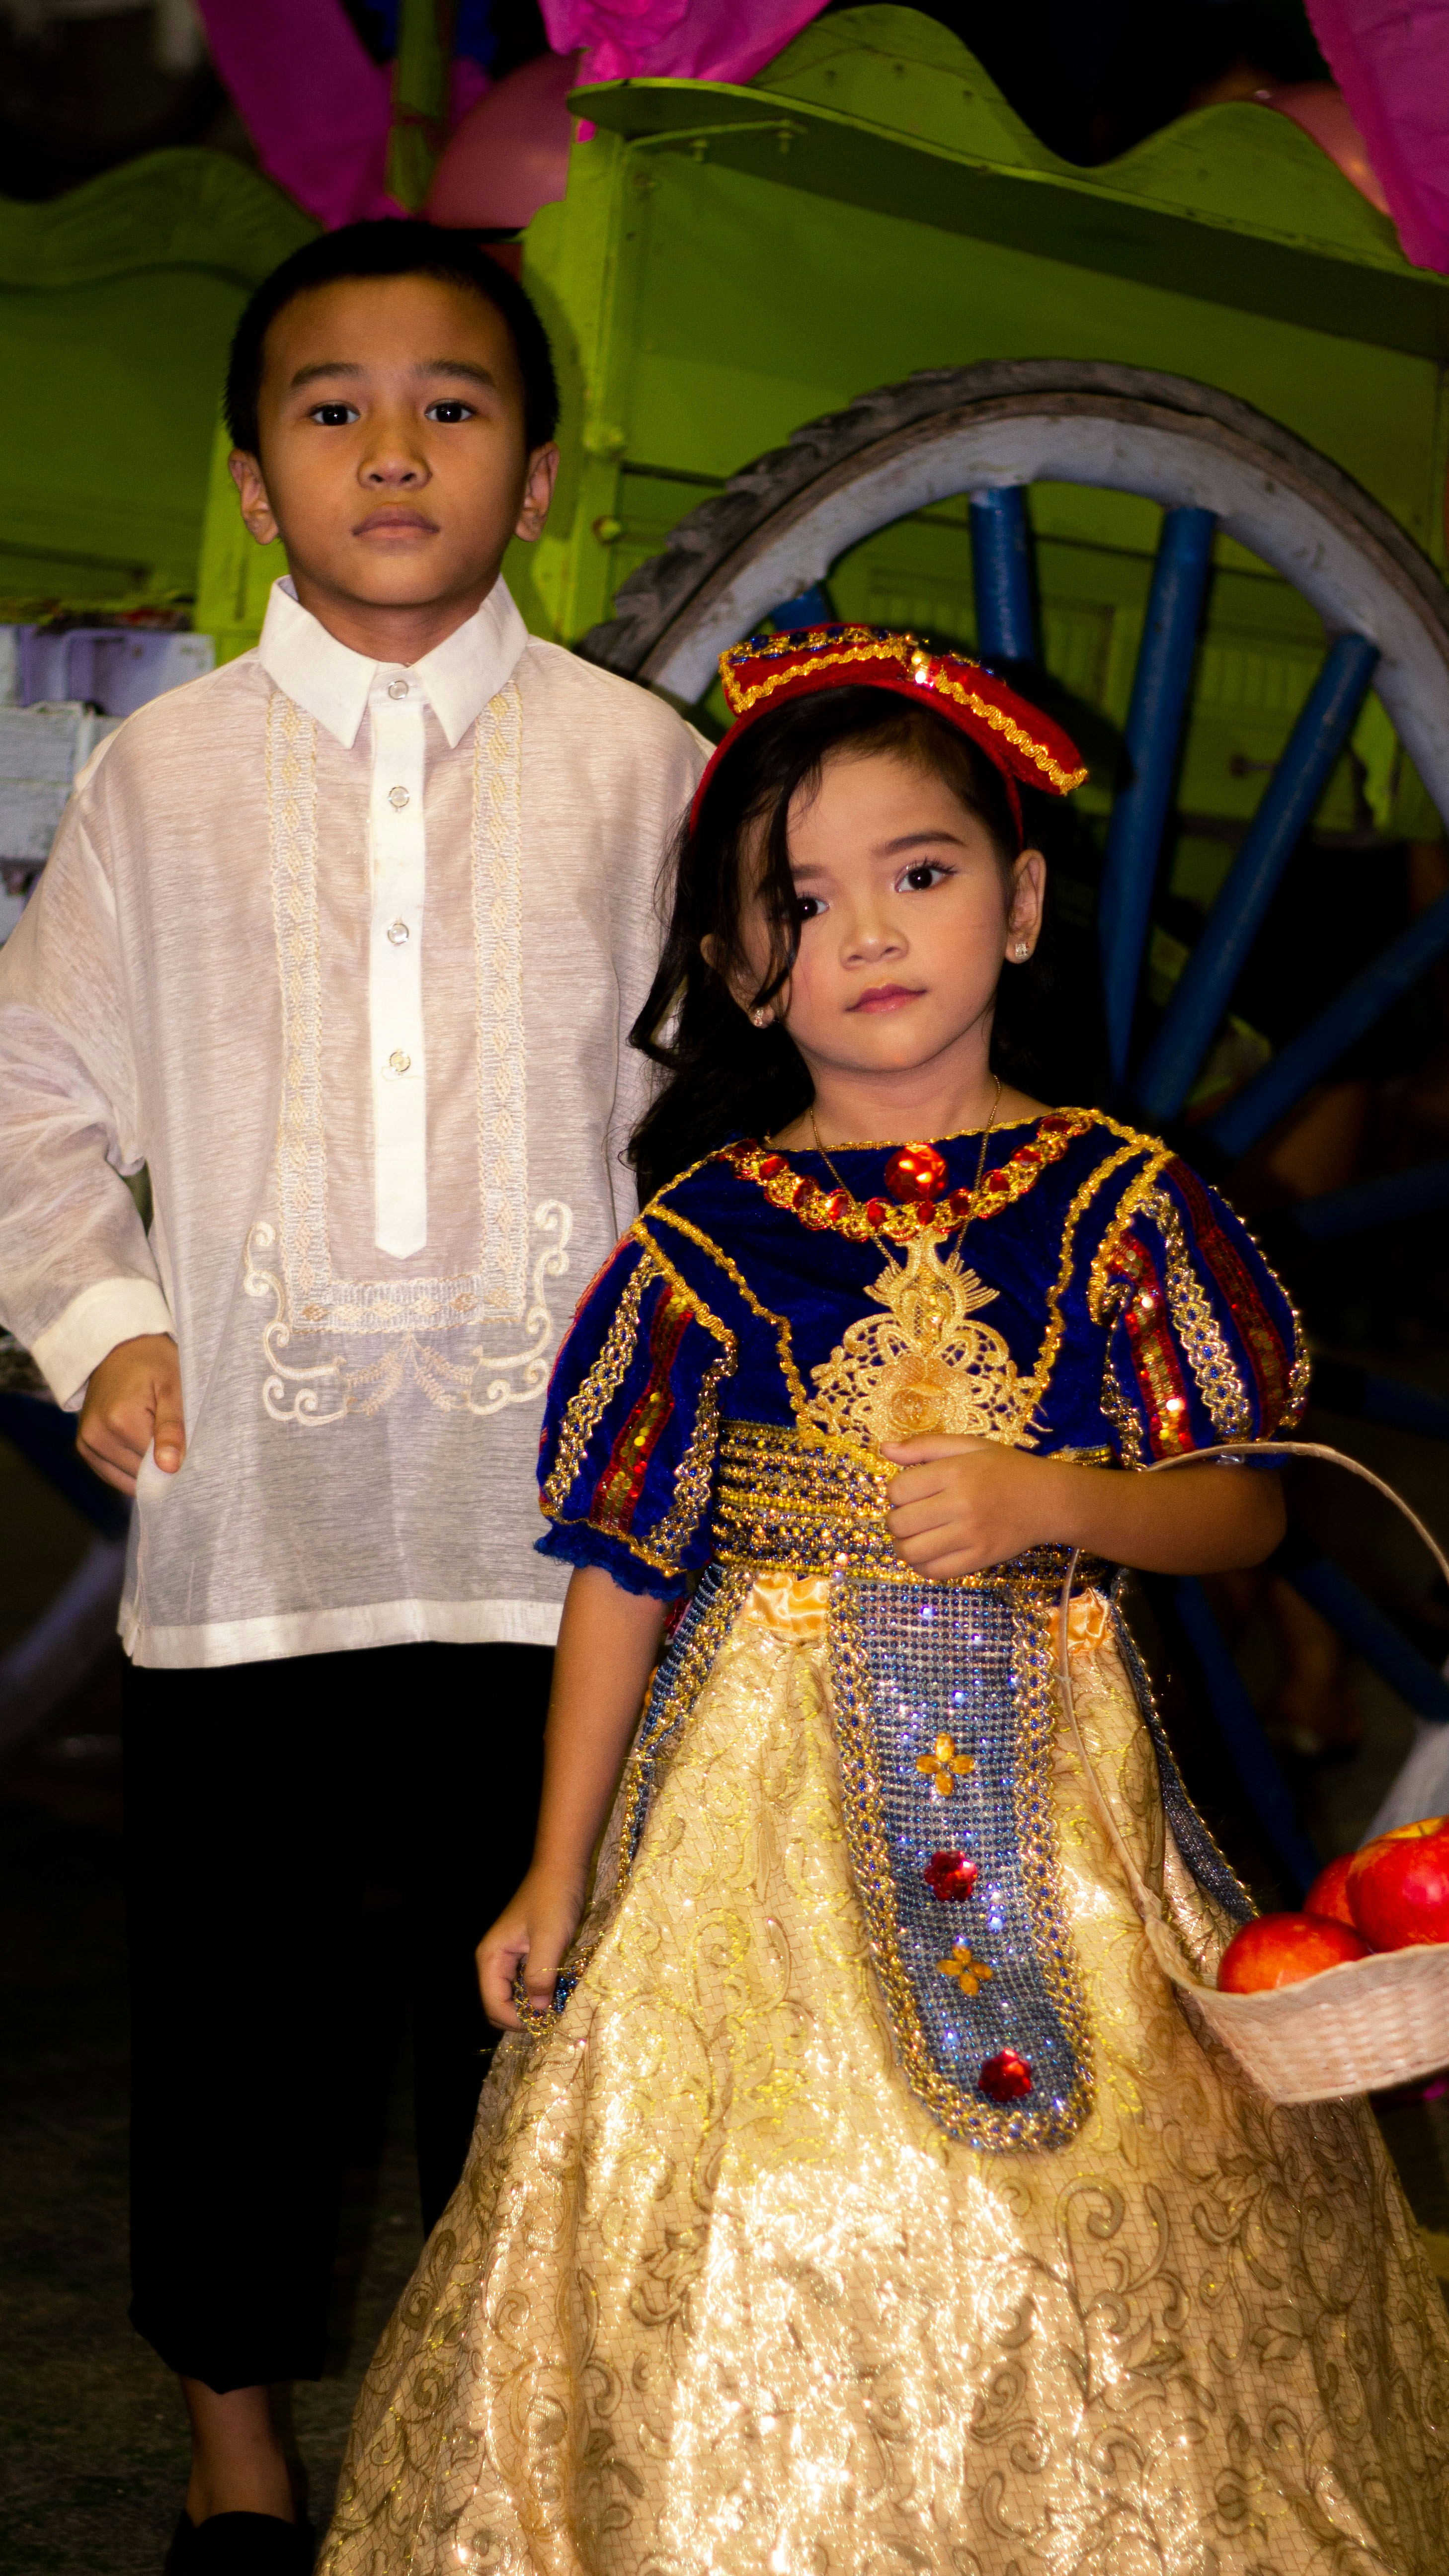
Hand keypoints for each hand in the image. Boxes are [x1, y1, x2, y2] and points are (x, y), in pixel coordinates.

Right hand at [77, 1332, 184, 1496]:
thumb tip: (170, 1468)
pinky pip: (113, 1475)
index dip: (177, 1459)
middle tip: (172, 1434)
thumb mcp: (173, 1388)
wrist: (121, 1349)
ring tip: (153, 1433)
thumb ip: (172, 1428)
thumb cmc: (153, 1363)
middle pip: (141, 1475)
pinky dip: (131, 1467)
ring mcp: (87, 1444)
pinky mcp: (84, 1448)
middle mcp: (96, 1436)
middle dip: (161, 1463)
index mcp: (119, 1421)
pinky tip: (141, 1443)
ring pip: (128, 1480)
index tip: (187, 1440)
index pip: (156, 1466)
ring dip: (146, 1467)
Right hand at [476, 1864, 586, 2031]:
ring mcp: (508, 1958)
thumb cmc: (554, 1899)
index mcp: (491, 1958)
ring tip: (557, 2005)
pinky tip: (557, 1989)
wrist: (561, 1868)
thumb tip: (538, 2011)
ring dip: (532, 2005)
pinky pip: (525, 1983)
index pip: (493, 2006)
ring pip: (514, 1996)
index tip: (545, 2022)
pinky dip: (539, 1991)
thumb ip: (540, 1976)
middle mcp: (494, 1961)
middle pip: (499, 2006)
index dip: (516, 2021)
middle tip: (551, 2016)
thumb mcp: (550, 1938)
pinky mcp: (523, 1954)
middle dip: (522, 2016)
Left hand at [880, 1435, 1061, 1577]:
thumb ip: (924, 1446)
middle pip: (899, 1523)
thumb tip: (884, 1449)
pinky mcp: (980, 1559)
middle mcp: (961, 1505)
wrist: (1048, 1499)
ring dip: (903, 1546)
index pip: (898, 1490)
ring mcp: (971, 1536)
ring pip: (911, 1552)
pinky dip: (922, 1565)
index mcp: (956, 1472)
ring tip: (914, 1536)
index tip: (910, 1491)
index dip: (896, 1492)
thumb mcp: (968, 1446)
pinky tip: (929, 1552)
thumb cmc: (1005, 1469)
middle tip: (911, 1515)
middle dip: (896, 1520)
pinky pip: (934, 1572)